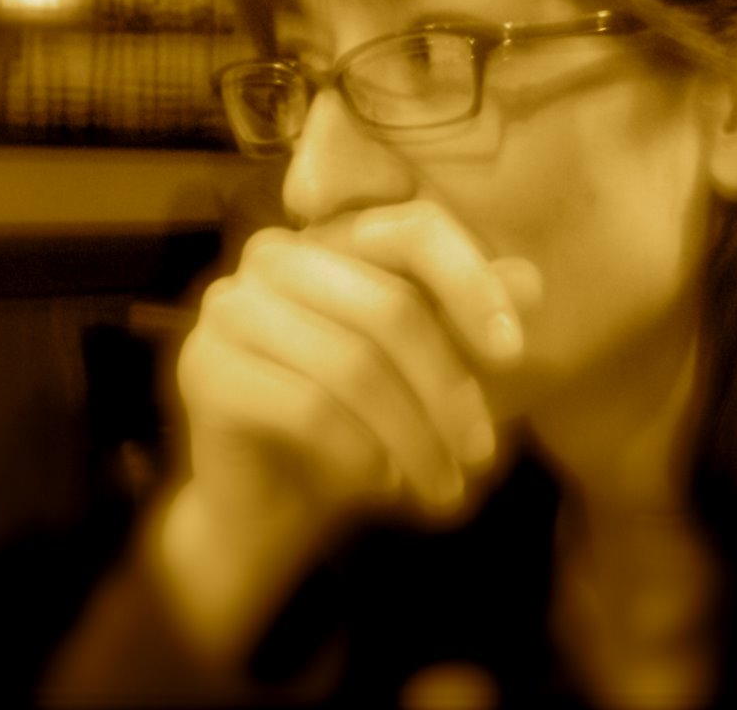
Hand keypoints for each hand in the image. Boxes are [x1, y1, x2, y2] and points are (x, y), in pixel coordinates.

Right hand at [176, 200, 538, 536]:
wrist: (267, 508)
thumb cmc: (357, 426)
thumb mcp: (429, 372)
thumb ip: (470, 320)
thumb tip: (532, 281)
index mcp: (332, 238)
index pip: (415, 229)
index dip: (473, 284)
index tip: (514, 355)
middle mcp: (275, 256)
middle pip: (391, 306)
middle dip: (449, 389)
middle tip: (480, 455)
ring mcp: (230, 307)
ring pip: (353, 365)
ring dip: (413, 437)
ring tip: (442, 485)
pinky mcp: (204, 369)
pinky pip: (308, 408)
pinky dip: (360, 453)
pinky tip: (383, 483)